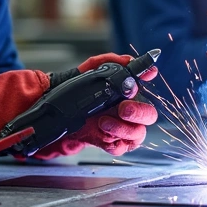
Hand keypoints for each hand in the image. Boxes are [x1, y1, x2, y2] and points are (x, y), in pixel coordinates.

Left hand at [28, 53, 158, 158]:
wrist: (57, 115)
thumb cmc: (75, 93)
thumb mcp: (87, 72)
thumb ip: (105, 61)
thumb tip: (126, 59)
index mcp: (126, 93)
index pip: (144, 85)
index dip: (148, 77)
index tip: (148, 74)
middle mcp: (128, 111)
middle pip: (149, 115)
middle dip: (139, 112)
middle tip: (124, 108)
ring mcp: (121, 129)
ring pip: (138, 133)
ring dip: (123, 128)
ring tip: (104, 121)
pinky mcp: (111, 144)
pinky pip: (121, 147)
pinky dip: (113, 141)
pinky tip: (103, 133)